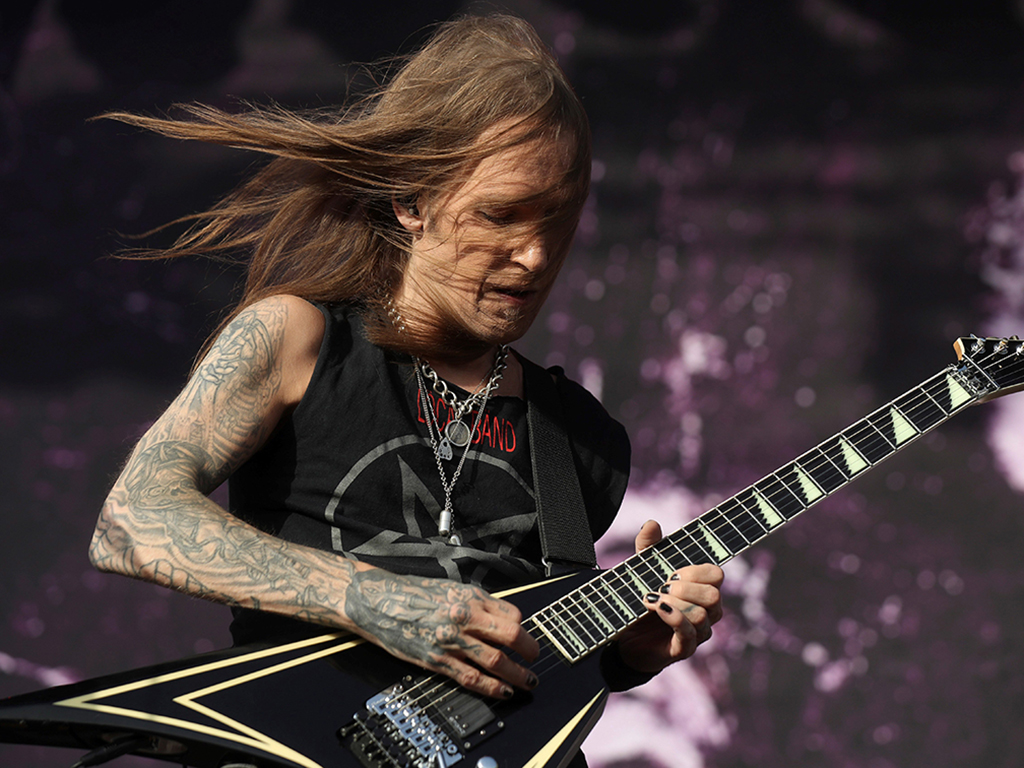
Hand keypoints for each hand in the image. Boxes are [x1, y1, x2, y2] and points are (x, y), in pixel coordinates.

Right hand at [345, 567, 540, 698]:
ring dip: (517, 674)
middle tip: (535, 659)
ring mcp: (451, 641)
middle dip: (529, 651)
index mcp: (469, 598)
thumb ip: (478, 603)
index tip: (526, 637)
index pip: (511, 615)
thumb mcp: (451, 588)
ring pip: (495, 660)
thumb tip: (504, 617)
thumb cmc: (413, 593)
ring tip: (528, 682)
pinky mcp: (437, 660)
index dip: (524, 628)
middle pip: (510, 636)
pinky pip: (471, 678)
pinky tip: (503, 691)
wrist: (380, 602)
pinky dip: (491, 687)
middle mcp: (464, 618)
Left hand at [614, 520, 723, 673]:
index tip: (671, 572)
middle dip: (686, 588)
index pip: (716, 575)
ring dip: (675, 604)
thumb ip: (647, 547)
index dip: (695, 571)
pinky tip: (657, 608)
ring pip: (702, 616)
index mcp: (701, 589)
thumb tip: (651, 523)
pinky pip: (689, 636)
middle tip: (662, 586)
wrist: (624, 634)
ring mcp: (697, 632)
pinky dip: (673, 619)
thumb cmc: (643, 598)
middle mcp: (706, 611)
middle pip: (714, 596)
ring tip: (652, 599)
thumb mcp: (642, 569)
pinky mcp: (683, 649)